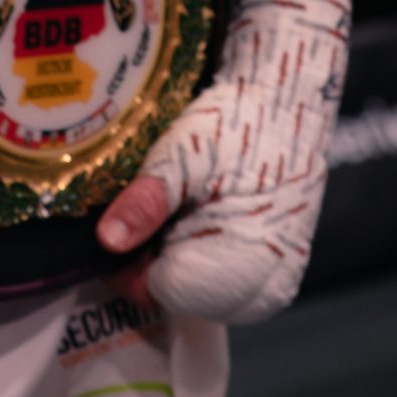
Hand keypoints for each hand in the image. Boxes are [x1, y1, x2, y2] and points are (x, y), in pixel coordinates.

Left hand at [96, 0, 352, 322]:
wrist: (290, 102)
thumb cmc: (237, 124)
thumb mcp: (181, 157)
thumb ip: (144, 204)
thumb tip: (106, 241)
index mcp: (235, 271)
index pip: (155, 291)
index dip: (128, 258)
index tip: (122, 217)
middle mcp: (260, 293)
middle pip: (177, 295)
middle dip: (153, 257)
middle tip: (152, 203)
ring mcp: (273, 286)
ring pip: (199, 290)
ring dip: (178, 255)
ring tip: (181, 203)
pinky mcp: (279, 271)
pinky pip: (226, 281)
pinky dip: (204, 254)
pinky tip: (202, 212)